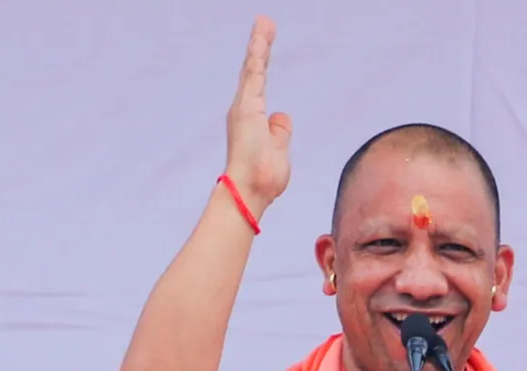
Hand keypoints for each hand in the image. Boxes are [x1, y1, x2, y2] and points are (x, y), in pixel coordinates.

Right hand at [224, 16, 291, 211]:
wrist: (250, 191)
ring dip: (259, 45)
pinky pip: (254, 78)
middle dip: (259, 46)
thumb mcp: (279, 150)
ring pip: (253, 70)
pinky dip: (257, 59)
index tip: (265, 45)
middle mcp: (245, 110)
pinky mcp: (246, 109)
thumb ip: (280, 131)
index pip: (260, 85)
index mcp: (252, 119)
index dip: (263, 64)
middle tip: (265, 23)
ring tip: (265, 23)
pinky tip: (261, 41)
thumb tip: (282, 116)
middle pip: (254, 72)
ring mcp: (244, 109)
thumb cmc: (264, 178)